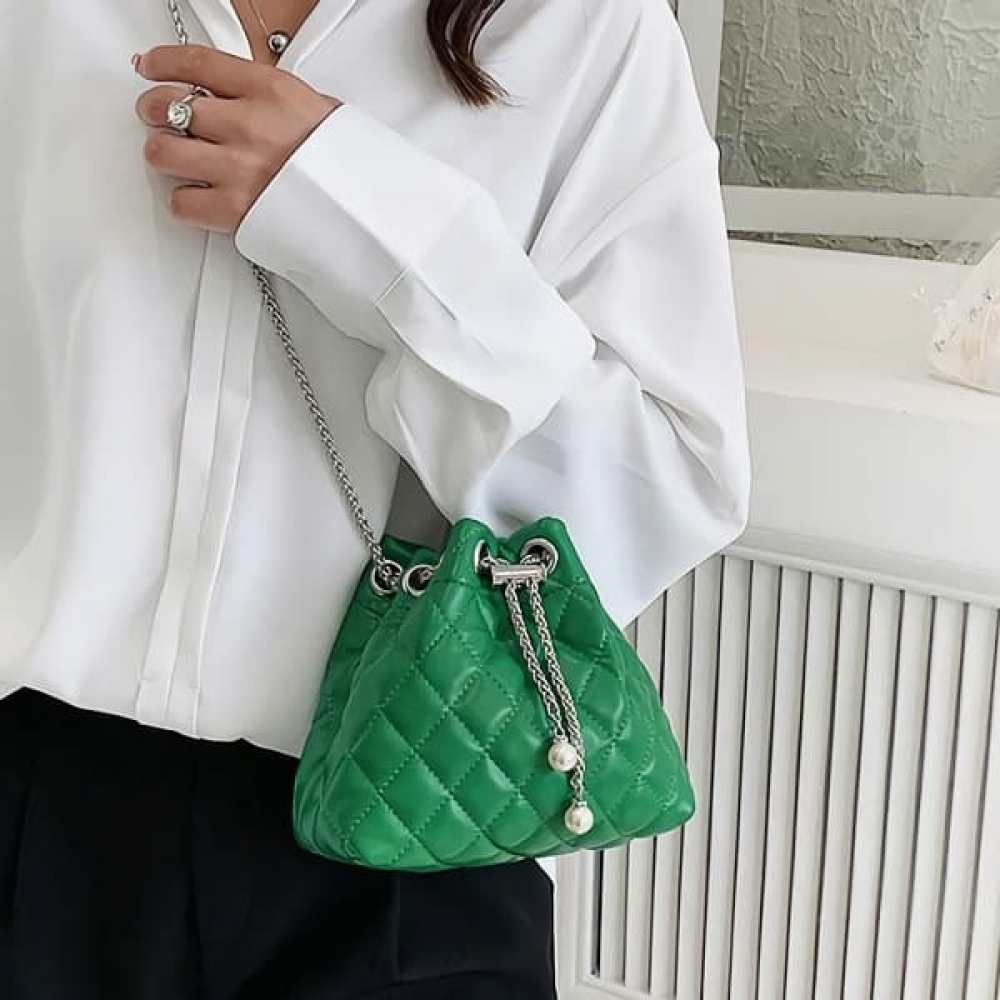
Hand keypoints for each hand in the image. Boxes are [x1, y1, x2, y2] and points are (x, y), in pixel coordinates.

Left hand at [135, 45, 340, 232]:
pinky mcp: (233, 210)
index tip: (150, 66)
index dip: (162, 61)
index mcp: (269, 91)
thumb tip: (243, 96)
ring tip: (175, 158)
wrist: (366, 213)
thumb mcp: (319, 109)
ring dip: (164, 154)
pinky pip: (181, 203)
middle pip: (167, 105)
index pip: (196, 62)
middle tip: (157, 116)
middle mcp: (247, 125)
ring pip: (162, 152)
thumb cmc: (348, 166)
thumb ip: (272, 100)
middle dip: (153, 110)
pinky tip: (199, 197)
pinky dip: (184, 201)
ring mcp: (237, 169)